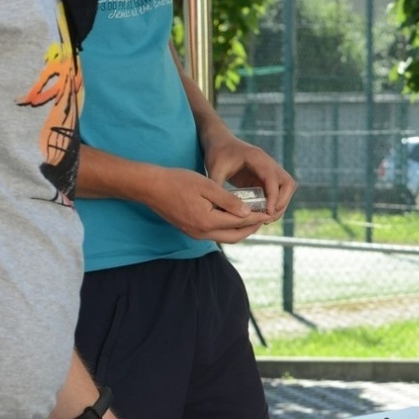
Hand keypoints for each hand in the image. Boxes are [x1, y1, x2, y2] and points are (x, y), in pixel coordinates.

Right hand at [142, 165, 271, 241]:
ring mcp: (195, 234)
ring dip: (240, 229)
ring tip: (252, 218)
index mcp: (208, 221)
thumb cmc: (178, 181)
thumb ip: (228, 201)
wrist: (150, 187)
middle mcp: (202, 233)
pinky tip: (232, 217)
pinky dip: (227, 228)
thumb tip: (248, 213)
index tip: (268, 212)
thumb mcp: (207, 186)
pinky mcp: (190, 231)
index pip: (239, 222)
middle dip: (251, 228)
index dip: (256, 218)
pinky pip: (214, 234)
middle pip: (235, 236)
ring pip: (225, 237)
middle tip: (263, 218)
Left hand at [202, 133, 296, 217]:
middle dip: (282, 202)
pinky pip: (279, 191)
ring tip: (267, 219)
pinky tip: (264, 214)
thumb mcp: (214, 169)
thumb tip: (218, 209)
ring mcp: (270, 170)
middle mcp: (268, 162)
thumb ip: (217, 187)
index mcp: (257, 158)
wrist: (220, 141)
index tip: (268, 212)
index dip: (273, 196)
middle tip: (268, 217)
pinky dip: (276, 203)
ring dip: (282, 204)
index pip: (272, 178)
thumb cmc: (217, 153)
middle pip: (288, 183)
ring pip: (287, 188)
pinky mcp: (266, 177)